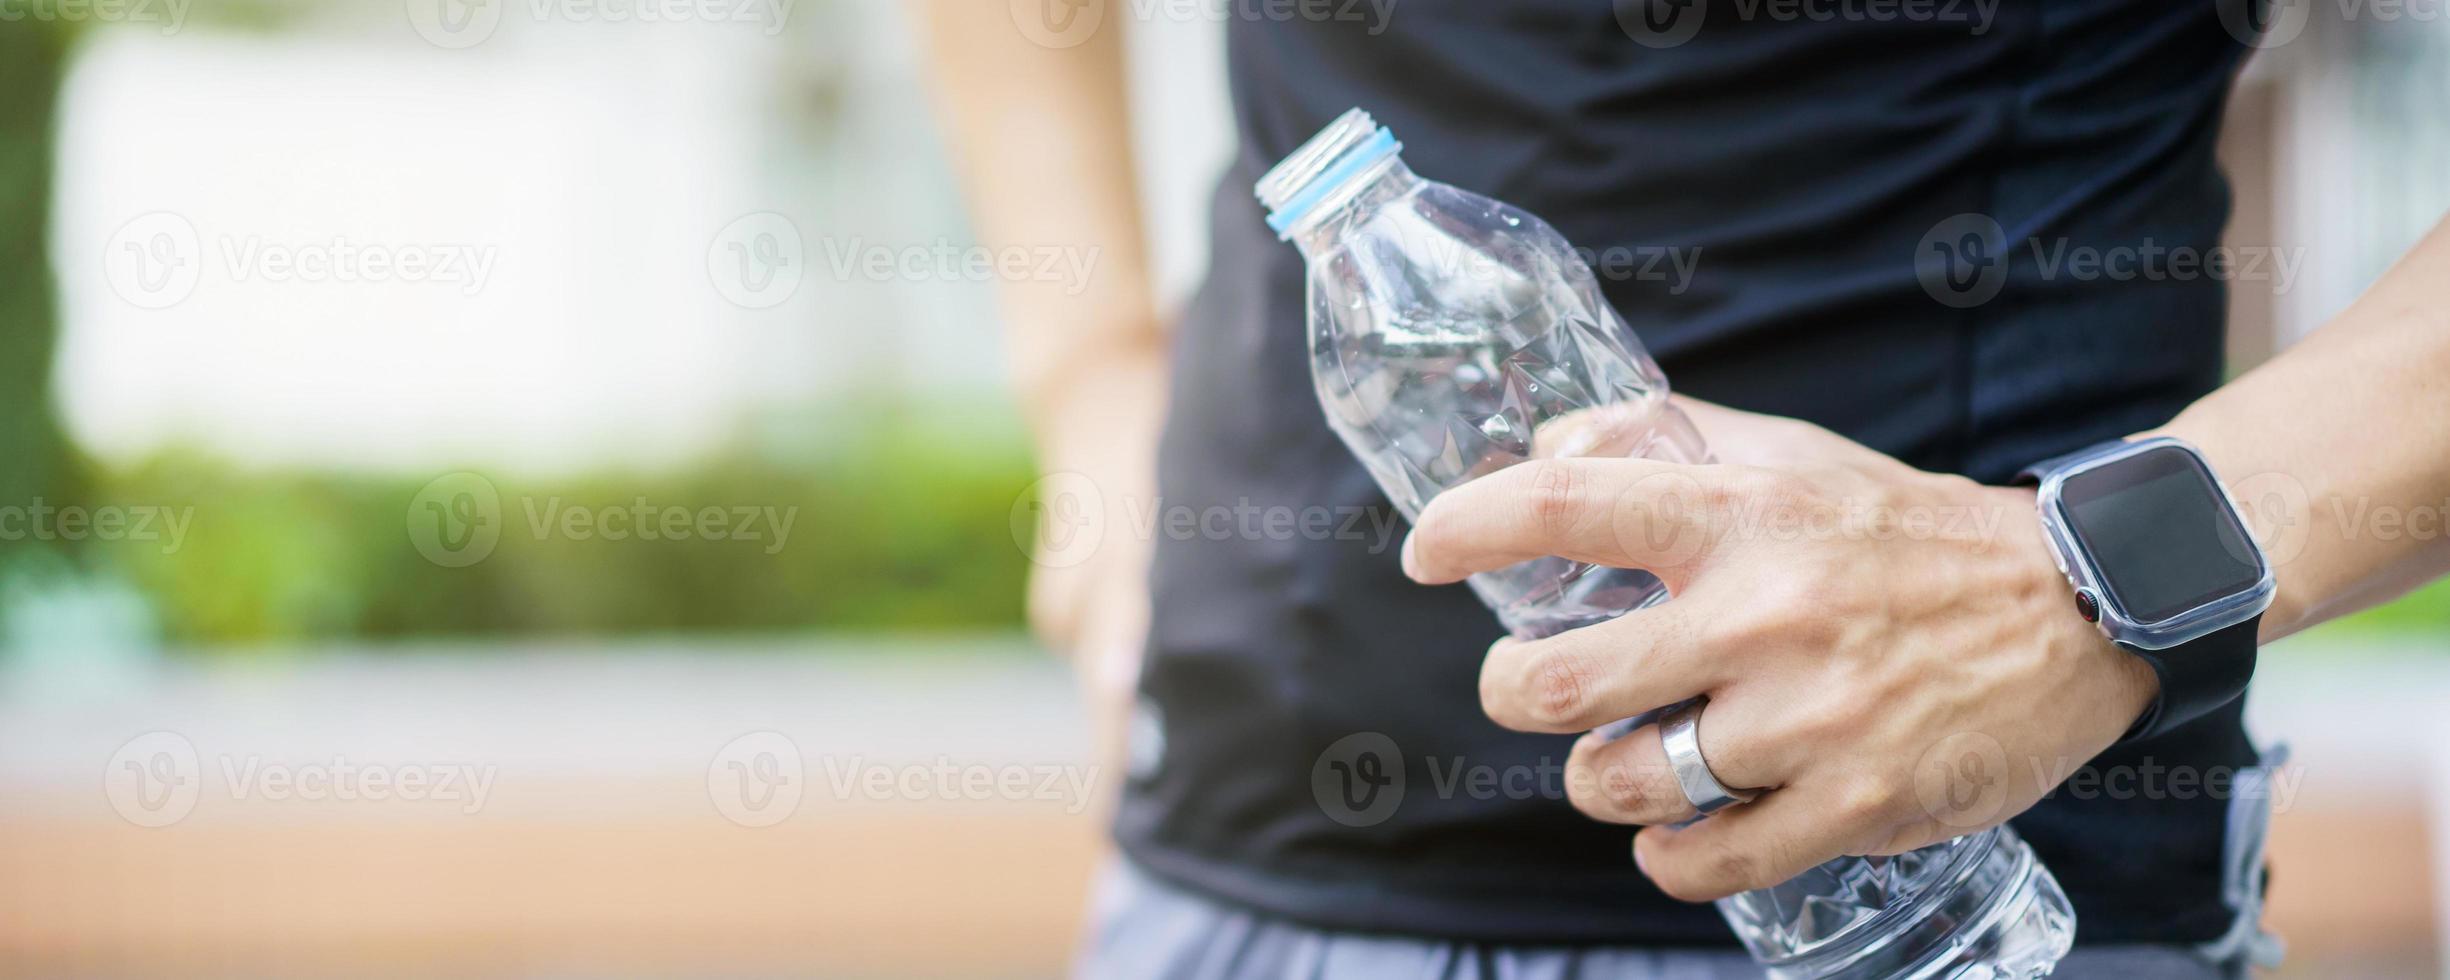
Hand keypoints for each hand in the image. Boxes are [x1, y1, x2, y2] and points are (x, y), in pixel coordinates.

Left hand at [1399, 399, 2158, 901]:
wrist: (2080, 601)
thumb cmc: (1910, 530)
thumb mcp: (1794, 456)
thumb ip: (1669, 442)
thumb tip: (1544, 440)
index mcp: (1741, 515)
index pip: (1563, 504)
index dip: (1466, 527)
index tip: (1424, 550)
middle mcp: (1764, 615)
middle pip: (1560, 682)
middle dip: (1511, 692)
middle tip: (1521, 687)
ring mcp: (1810, 720)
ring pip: (1626, 779)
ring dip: (1598, 777)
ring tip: (1622, 758)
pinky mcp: (1860, 804)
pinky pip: (1711, 861)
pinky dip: (1670, 855)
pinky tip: (1673, 832)